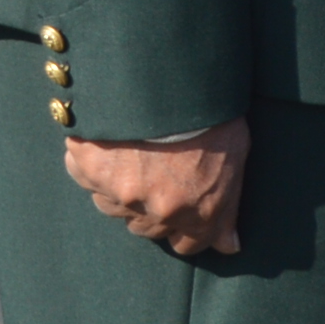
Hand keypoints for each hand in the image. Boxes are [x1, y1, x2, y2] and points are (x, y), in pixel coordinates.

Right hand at [68, 116, 250, 256]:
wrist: (172, 78)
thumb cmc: (213, 112)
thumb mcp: (236, 156)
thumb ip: (227, 207)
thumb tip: (230, 246)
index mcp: (198, 212)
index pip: (188, 245)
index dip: (187, 228)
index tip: (185, 209)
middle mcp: (157, 212)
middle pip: (148, 227)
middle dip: (155, 207)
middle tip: (161, 172)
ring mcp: (120, 194)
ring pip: (115, 207)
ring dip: (124, 189)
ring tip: (138, 154)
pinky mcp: (89, 170)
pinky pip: (88, 178)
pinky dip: (96, 165)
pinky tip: (112, 143)